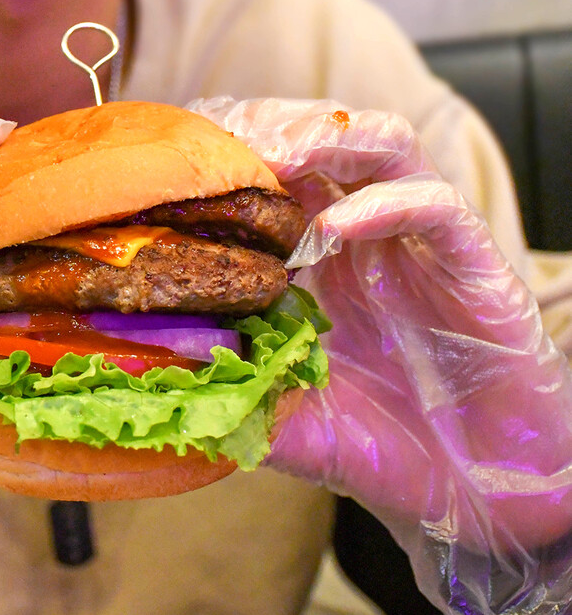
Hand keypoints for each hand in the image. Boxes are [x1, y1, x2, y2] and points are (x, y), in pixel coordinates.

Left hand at [191, 96, 571, 614]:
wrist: (466, 485)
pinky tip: (334, 229)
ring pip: (379, 145)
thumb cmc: (374, 445)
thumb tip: (147, 360)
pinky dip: (382, 204)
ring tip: (272, 158)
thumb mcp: (282, 413)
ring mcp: (415, 240)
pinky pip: (432, 205)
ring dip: (322, 139)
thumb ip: (227, 383)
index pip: (267, 175)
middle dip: (264, 130)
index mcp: (313, 258)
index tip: (171, 159)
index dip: (224, 156)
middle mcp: (362, 234)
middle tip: (216, 141)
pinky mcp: (468, 259)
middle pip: (316, 140)